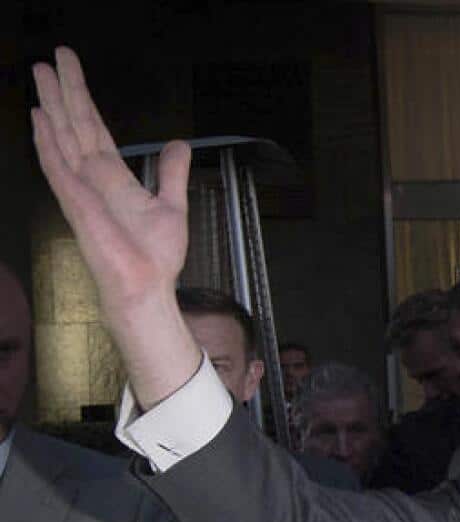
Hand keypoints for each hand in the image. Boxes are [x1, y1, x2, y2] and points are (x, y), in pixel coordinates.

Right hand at [32, 47, 201, 408]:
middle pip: (74, 124)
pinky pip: (58, 167)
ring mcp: (81, 188)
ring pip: (62, 137)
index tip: (70, 67)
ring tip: (39, 72)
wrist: (148, 286)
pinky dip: (48, 142)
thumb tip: (178, 143)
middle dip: (62, 90)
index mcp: (113, 176)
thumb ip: (171, 174)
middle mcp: (91, 177)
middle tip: (48, 56)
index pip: (94, 127)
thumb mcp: (172, 205)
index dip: (82, 97)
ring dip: (51, 105)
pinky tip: (40, 117)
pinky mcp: (77, 203)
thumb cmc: (156, 255)